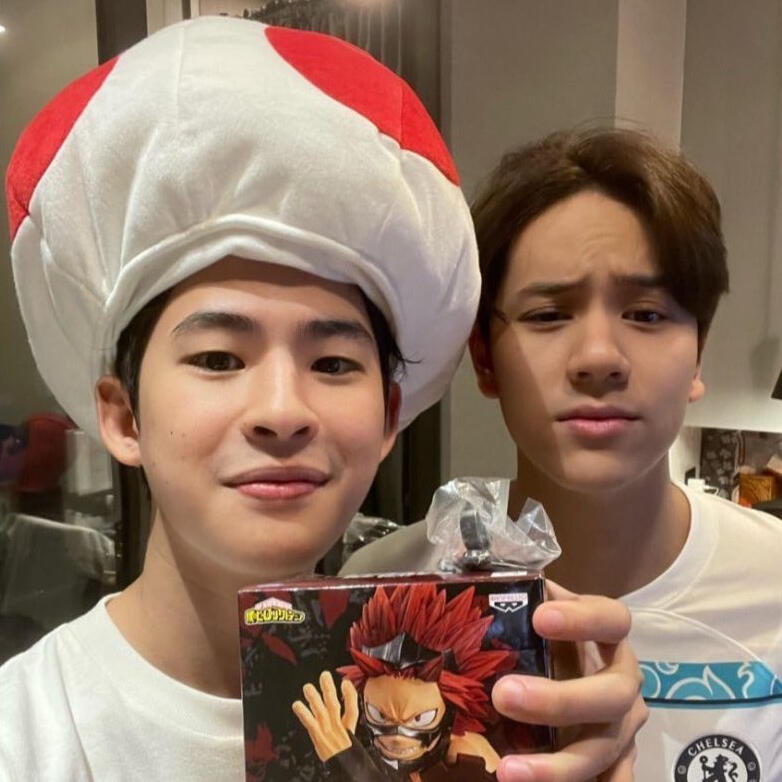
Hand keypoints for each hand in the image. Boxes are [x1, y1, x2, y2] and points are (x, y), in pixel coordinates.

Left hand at [292, 671, 359, 761]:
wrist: (346, 771)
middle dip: (328, 689)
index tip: (346, 683)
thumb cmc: (345, 760)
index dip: (350, 695)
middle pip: (334, 706)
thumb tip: (345, 720)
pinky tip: (297, 705)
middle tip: (324, 675)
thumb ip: (345, 730)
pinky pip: (311, 724)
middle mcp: (338, 729)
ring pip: (321, 711)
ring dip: (314, 698)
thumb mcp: (348, 743)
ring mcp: (328, 733)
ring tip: (307, 687)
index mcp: (347, 731)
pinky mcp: (319, 739)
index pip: (352, 711)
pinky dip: (304, 713)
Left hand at [492, 581, 647, 780]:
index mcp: (608, 635)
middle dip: (559, 700)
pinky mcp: (615, 761)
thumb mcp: (531, 611)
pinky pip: (614, 781)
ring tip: (508, 770)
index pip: (612, 619)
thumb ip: (509, 592)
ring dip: (559, 765)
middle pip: (611, 694)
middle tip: (504, 695)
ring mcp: (622, 726)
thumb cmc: (542, 635)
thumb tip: (463, 574)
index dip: (582, 620)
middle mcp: (623, 680)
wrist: (567, 669)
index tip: (539, 618)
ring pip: (605, 749)